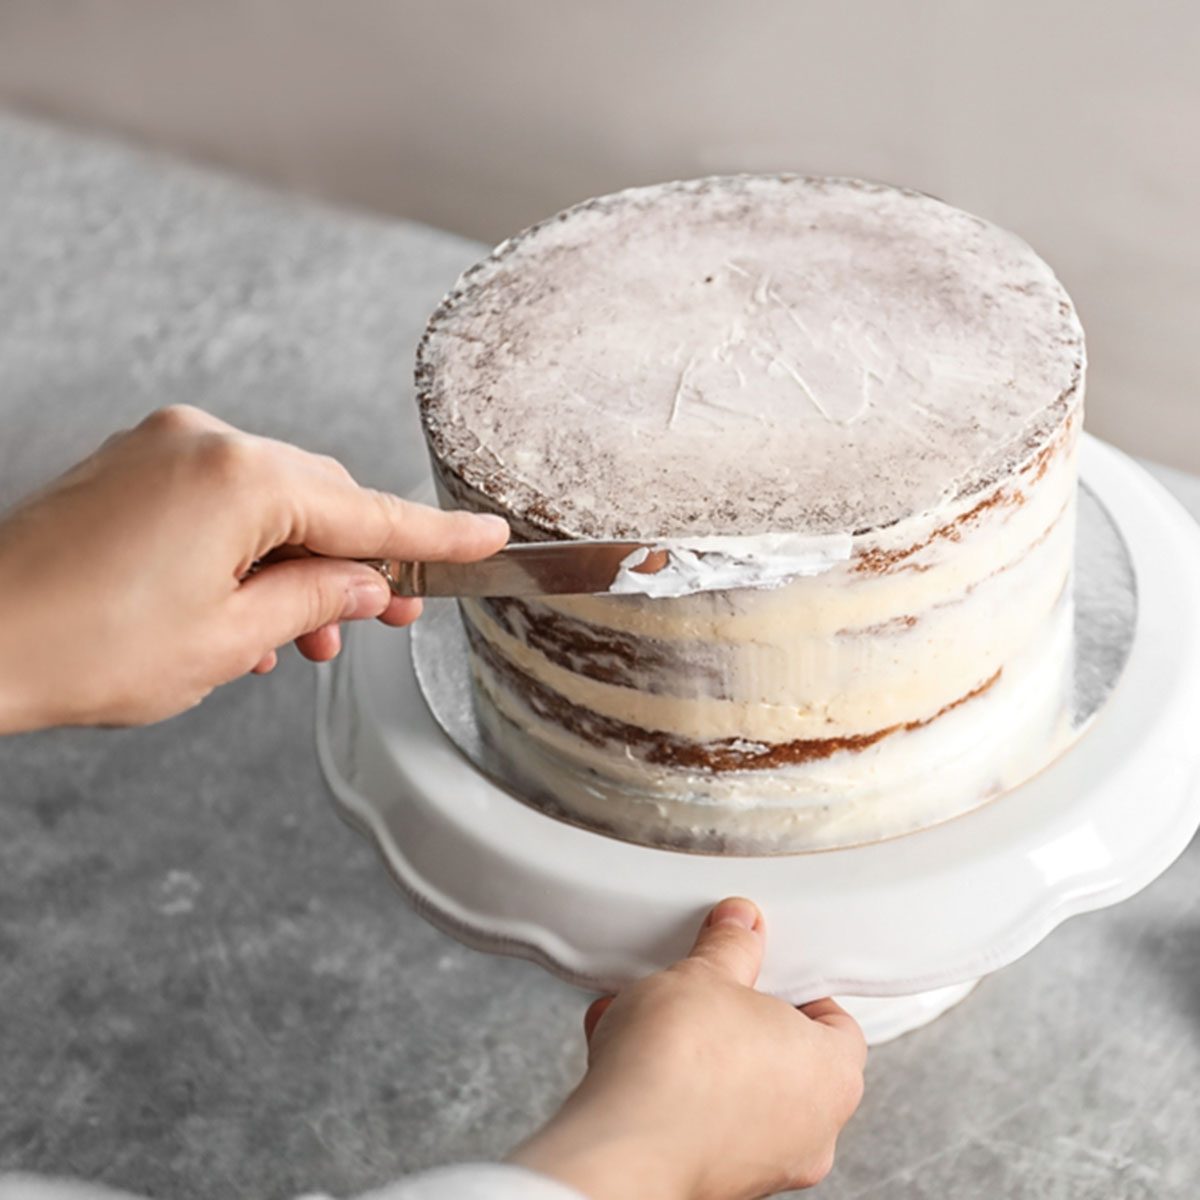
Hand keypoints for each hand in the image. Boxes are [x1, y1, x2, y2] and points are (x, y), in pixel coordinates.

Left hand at [0, 405, 507, 730]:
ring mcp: (161, 449)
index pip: (368, 513)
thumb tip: (364, 586)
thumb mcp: (230, 639)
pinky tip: (249, 615)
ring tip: (308, 640)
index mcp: (240, 478)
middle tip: (387, 618)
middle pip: (321, 500)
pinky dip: (248, 552)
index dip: (434, 537)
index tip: (485, 538)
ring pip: (271, 504)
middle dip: (355, 563)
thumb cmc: (82, 646)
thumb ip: (315, 600)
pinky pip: (220, 502)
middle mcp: (203, 442)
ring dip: (298, 567)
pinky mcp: (131, 468)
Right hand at [509, 898, 865, 1199]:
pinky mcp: (717, 1181)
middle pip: (785, 1058)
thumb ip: (732, 946)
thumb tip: (740, 927)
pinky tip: (629, 1060)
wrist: (624, 1145)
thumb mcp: (706, 974)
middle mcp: (813, 1131)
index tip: (759, 971)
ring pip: (738, 1092)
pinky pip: (702, 1122)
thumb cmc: (681, 1068)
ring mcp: (766, 1164)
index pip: (837, 1022)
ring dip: (698, 1056)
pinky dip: (674, 1091)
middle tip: (706, 994)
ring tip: (651, 1022)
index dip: (796, 989)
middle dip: (737, 1022)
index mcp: (833, 1074)